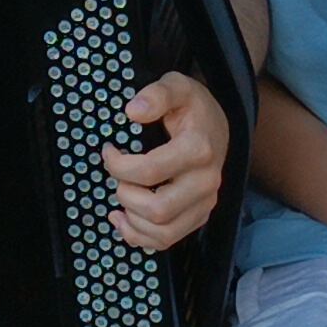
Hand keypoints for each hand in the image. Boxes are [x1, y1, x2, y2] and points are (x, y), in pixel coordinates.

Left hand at [102, 71, 226, 251]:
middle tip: (118, 177)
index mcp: (198, 149)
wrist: (217, 127)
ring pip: (163, 232)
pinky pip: (168, 240)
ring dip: (132, 220)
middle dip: (126, 195)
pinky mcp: (199, 216)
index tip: (109, 151)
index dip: (119, 165)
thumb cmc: (192, 107)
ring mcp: (205, 202)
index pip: (150, 171)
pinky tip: (123, 218)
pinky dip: (140, 237)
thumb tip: (133, 110)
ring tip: (121, 196)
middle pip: (158, 209)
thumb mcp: (177, 86)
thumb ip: (157, 93)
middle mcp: (206, 181)